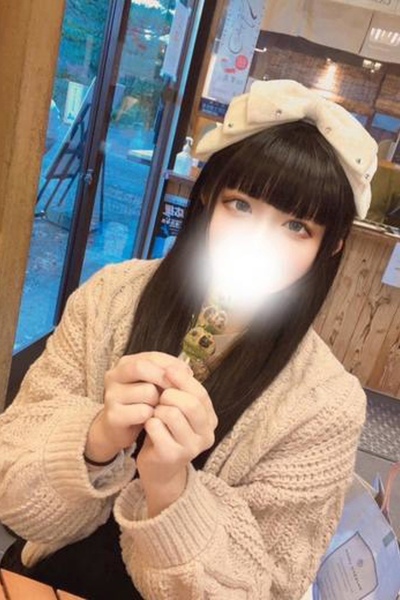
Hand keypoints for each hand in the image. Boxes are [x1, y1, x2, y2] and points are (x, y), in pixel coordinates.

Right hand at [85, 352, 191, 463]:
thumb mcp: (152, 383)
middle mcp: (114, 376)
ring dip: (159, 401)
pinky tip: (150, 419)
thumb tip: (186, 372)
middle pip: (142, 368)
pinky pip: (143, 412)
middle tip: (176, 391)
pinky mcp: (113, 415)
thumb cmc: (140, 402)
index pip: (152, 356)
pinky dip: (152, 416)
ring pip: (147, 391)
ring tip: (157, 407)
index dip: (172, 365)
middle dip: (164, 379)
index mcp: (125, 363)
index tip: (186, 375)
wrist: (118, 428)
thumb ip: (166, 373)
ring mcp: (111, 395)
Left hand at [137, 365, 217, 516]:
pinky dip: (149, 423)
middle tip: (160, 399)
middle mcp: (206, 435)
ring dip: (158, 410)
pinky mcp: (172, 455)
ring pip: (171, 414)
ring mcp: (191, 448)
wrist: (159, 469)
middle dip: (170, 395)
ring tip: (155, 415)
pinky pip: (156, 427)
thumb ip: (182, 391)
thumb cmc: (168, 432)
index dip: (183, 380)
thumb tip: (175, 366)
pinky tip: (150, 427)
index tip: (168, 370)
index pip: (201, 394)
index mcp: (211, 420)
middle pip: (190, 404)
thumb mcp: (180, 411)